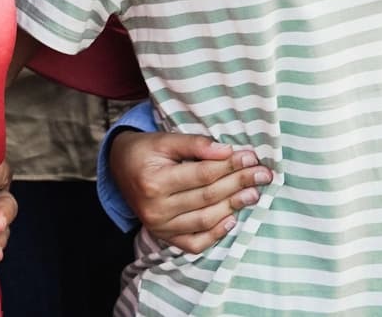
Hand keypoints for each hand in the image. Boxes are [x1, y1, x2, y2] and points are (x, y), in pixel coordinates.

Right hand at [111, 130, 269, 254]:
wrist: (118, 168)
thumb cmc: (144, 151)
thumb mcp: (163, 139)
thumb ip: (194, 144)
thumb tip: (226, 150)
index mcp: (154, 181)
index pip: (202, 174)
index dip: (229, 166)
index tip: (251, 157)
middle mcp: (156, 208)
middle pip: (207, 197)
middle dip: (239, 183)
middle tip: (263, 174)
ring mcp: (160, 226)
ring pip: (205, 219)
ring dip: (234, 206)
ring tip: (254, 193)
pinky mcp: (164, 237)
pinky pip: (194, 242)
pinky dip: (215, 233)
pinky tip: (232, 219)